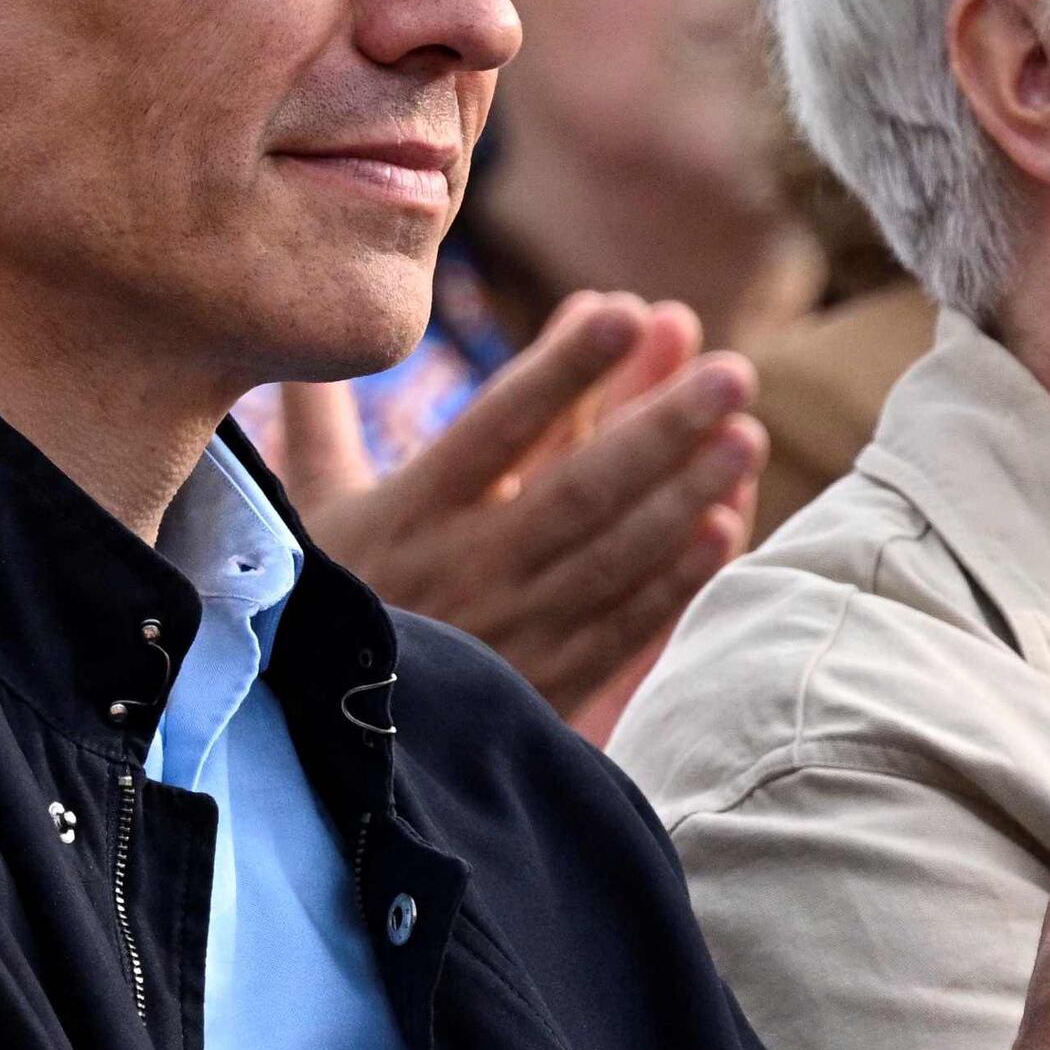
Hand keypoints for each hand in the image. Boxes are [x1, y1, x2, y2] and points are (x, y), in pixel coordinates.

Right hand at [279, 290, 759, 735]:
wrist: (310, 740)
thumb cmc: (308, 600)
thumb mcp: (305, 506)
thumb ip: (321, 417)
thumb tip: (318, 329)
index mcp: (407, 512)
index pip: (499, 424)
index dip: (564, 367)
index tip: (623, 309)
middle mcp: (463, 567)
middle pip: (578, 487)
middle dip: (660, 425)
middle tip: (731, 370)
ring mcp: (508, 630)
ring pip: (612, 555)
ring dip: (685, 493)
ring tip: (744, 434)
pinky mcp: (539, 685)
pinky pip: (619, 628)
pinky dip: (673, 580)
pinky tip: (722, 528)